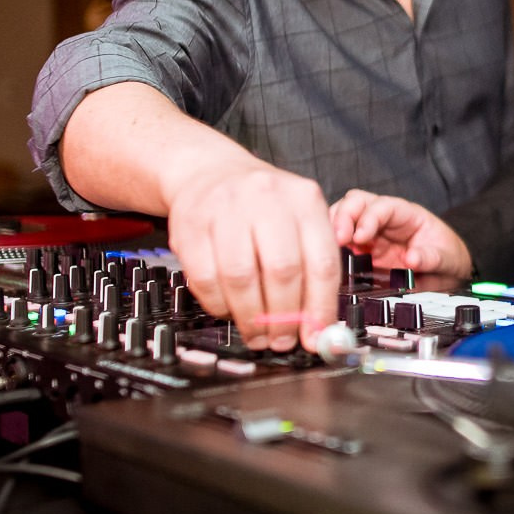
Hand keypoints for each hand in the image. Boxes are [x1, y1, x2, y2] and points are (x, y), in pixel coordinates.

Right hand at [164, 162, 340, 352]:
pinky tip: (228, 310)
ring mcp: (226, 208)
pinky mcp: (190, 224)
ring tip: (257, 333)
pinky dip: (219, 305)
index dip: (320, 309)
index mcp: (305, 200)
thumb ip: (315, 269)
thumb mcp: (300, 220)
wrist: (209, 172)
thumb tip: (320, 328)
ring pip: (241, 278)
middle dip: (283, 317)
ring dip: (251, 317)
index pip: (322, 263)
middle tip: (281, 341)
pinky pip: (205, 278)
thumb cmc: (262, 207)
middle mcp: (267, 198)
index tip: (316, 338)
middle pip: (282, 271)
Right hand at [330, 190, 472, 280]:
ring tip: (330, 248)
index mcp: (407, 214)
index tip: (361, 236)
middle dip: (343, 216)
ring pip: (343, 217)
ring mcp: (371, 233)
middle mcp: (385, 219)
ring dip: (333, 229)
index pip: (383, 206)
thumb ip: (431, 258)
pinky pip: (341, 242)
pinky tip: (330, 258)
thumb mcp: (447, 259)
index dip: (369, 217)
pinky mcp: (362, 250)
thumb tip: (412, 259)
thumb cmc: (446, 257)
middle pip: (356, 202)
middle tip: (338, 240)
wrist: (445, 272)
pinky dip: (331, 246)